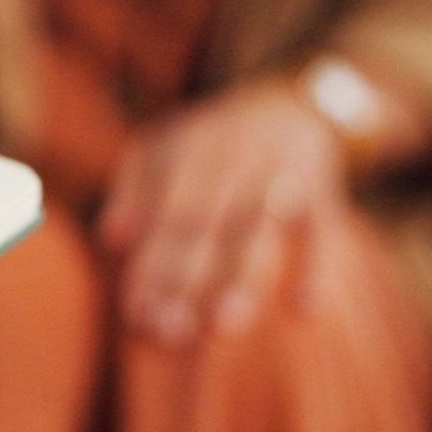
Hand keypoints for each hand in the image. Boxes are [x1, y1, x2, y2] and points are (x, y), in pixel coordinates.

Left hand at [97, 82, 349, 344]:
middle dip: (184, 281)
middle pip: (204, 228)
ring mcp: (279, 175)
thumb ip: (131, 188)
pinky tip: (304, 311)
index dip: (150, 265)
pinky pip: (321, 231)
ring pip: (257, 232)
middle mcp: (231, 162)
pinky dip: (316, 269)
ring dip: (241, 279)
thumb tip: (109, 240)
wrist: (288, 99)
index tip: (135, 314)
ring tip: (223, 325)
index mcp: (188, 153)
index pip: (164, 217)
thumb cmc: (210, 138)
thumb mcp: (162, 144)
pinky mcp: (323, 189)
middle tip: (167, 332)